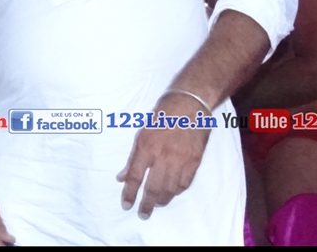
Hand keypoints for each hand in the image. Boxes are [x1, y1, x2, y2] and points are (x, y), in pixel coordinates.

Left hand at [117, 93, 210, 219]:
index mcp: (146, 146)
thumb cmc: (162, 114)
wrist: (190, 103)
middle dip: (146, 204)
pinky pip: (185, 183)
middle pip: (153, 187)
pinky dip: (177, 191)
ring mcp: (181, 159)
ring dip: (162, 200)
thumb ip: (133, 157)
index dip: (129, 193)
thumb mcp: (142, 132)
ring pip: (170, 189)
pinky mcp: (195, 160)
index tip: (126, 205)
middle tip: (142, 214)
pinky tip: (171, 193)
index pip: (134, 176)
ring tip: (156, 204)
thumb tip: (121, 177)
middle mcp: (163, 155)